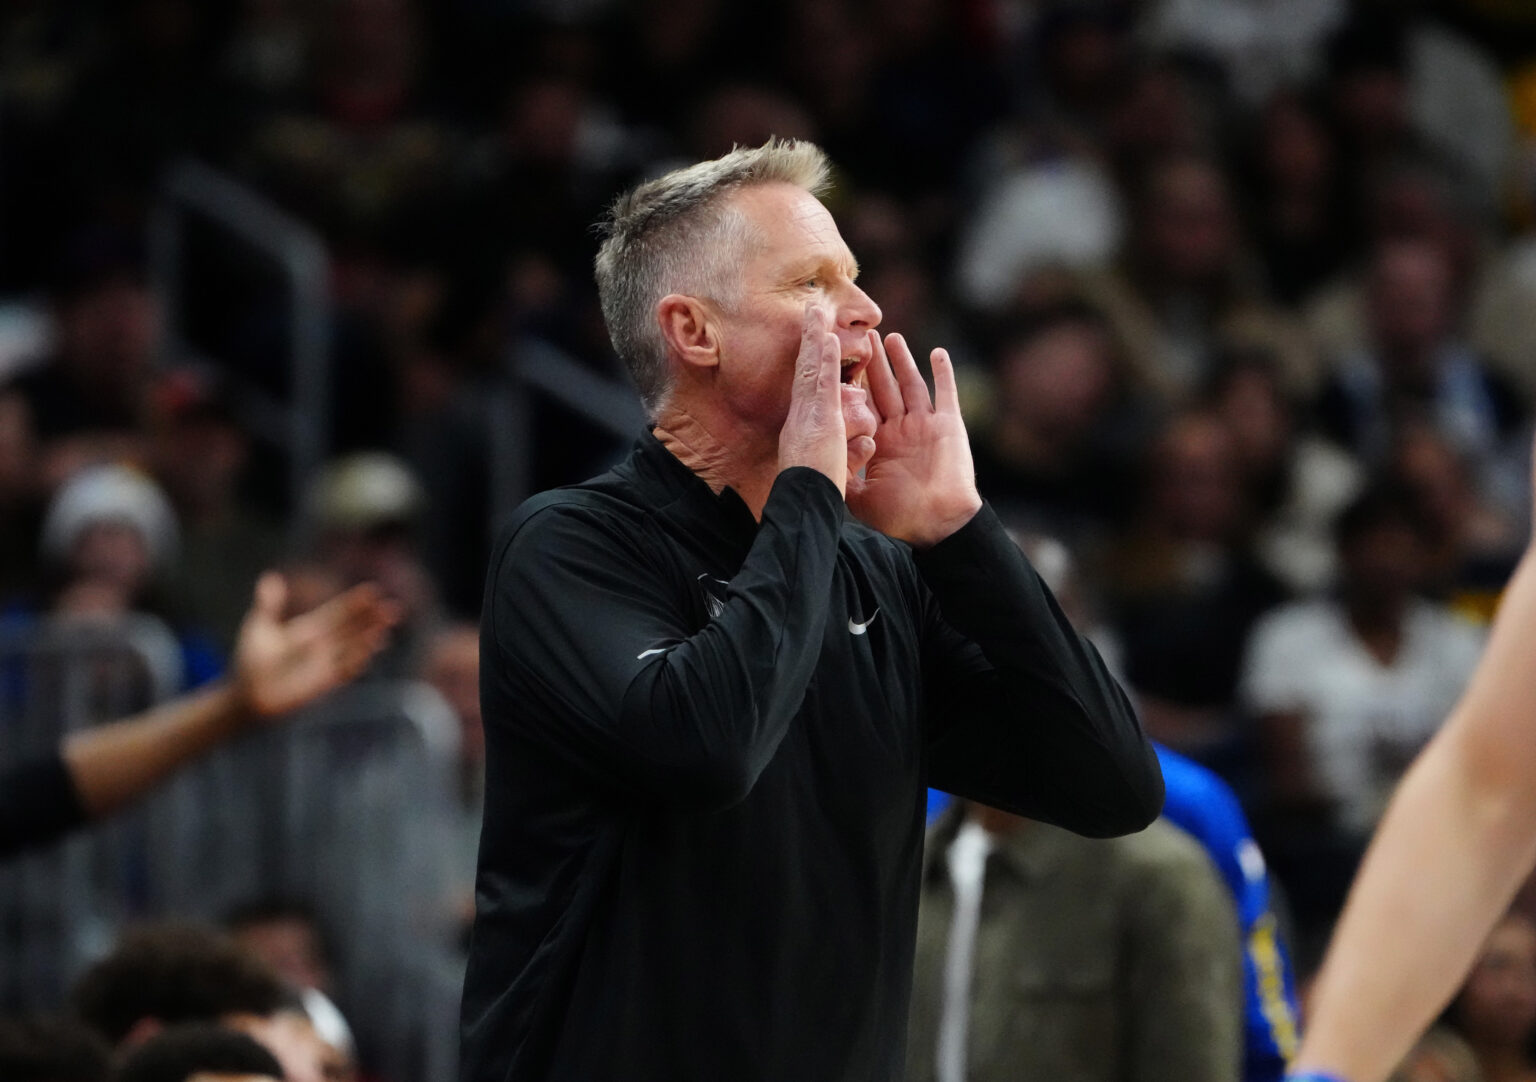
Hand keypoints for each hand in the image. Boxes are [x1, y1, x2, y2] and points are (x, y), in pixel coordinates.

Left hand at [232, 572, 399, 719]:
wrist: (248, 694)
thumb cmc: (251, 660)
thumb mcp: (259, 627)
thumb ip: (268, 604)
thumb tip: (270, 577)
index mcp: (311, 627)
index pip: (339, 611)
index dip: (356, 602)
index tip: (374, 591)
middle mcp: (323, 643)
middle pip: (353, 627)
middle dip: (373, 618)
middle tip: (393, 608)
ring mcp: (326, 662)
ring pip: (354, 647)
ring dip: (370, 638)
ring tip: (385, 629)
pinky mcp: (324, 681)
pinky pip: (345, 670)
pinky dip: (358, 660)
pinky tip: (370, 652)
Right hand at [777, 303, 848, 495]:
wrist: (804, 509)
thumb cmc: (818, 498)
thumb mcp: (839, 472)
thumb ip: (852, 454)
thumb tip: (867, 442)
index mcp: (808, 430)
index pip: (812, 391)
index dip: (813, 365)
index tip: (815, 344)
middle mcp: (802, 419)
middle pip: (806, 373)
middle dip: (809, 344)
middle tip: (811, 315)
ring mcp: (808, 418)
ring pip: (810, 372)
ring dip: (813, 342)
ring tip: (817, 314)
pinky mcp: (820, 420)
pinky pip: (822, 385)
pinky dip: (823, 361)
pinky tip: (827, 339)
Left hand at [847, 331, 981, 546]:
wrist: (937, 525)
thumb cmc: (900, 517)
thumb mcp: (860, 496)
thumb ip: (845, 477)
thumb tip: (823, 466)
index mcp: (881, 443)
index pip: (864, 406)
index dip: (853, 384)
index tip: (839, 362)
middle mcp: (901, 431)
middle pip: (885, 388)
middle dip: (874, 363)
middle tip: (863, 337)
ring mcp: (925, 426)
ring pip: (911, 384)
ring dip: (902, 361)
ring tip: (891, 337)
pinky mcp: (948, 426)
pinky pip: (946, 393)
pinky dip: (943, 373)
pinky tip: (937, 353)